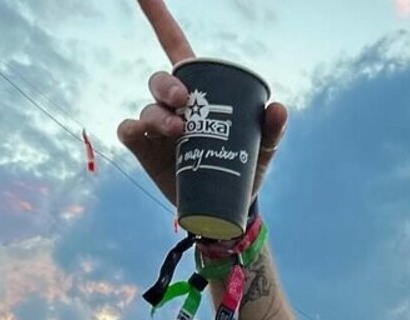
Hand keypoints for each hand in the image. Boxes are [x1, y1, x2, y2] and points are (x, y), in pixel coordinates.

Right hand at [116, 0, 287, 205]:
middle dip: (168, 85)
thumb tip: (279, 108)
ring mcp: (156, 127)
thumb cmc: (242, 171)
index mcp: (199, 91)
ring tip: (178, 130)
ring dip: (157, 114)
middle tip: (184, 100)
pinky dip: (133, 129)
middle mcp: (173, 105)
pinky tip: (143, 133)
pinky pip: (130, 131)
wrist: (226, 211)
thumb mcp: (262, 151)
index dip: (158, 17)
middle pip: (160, 80)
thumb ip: (271, 130)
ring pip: (147, 107)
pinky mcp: (145, 150)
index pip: (174, 46)